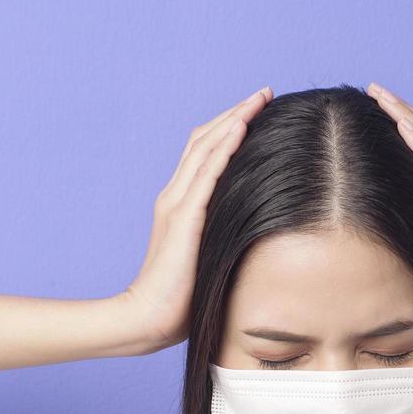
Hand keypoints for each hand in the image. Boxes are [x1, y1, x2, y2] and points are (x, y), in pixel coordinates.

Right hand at [121, 86, 272, 351]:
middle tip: (265, 93)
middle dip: (236, 113)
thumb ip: (222, 240)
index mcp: (180, 206)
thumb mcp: (207, 260)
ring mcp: (177, 205)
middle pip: (204, 140)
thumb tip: (256, 236)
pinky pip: (207, 173)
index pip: (204, 155)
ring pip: (206, 148)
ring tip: (260, 99)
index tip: (258, 112)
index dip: (230, 129)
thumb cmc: (180, 302)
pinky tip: (243, 127)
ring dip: (234, 119)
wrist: (147, 320)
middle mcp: (175, 197)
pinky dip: (225, 147)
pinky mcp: (183, 219)